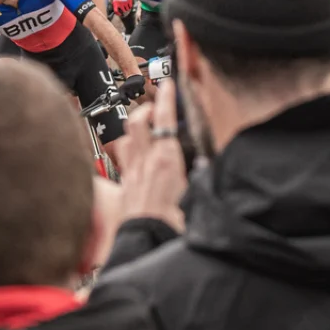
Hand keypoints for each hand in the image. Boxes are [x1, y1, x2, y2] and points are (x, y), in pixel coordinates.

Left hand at [115, 77, 187, 232]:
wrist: (146, 246)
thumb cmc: (172, 227)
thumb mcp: (197, 197)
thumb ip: (202, 176)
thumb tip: (208, 165)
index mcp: (166, 161)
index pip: (165, 119)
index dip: (166, 98)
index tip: (168, 84)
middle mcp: (145, 162)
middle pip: (138, 121)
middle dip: (145, 107)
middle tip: (154, 104)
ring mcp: (131, 173)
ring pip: (126, 137)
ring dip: (133, 128)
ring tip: (143, 126)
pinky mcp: (124, 187)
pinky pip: (121, 160)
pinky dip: (127, 151)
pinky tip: (134, 156)